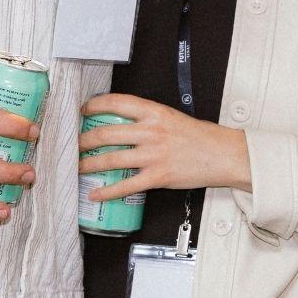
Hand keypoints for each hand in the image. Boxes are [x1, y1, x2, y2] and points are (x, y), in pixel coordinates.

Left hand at [78, 93, 251, 194]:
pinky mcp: (158, 176)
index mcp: (155, 112)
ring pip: (110, 159)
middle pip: (106, 133)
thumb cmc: (200, 137)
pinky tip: (95, 194)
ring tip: (77, 167)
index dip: (95, 105)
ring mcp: (153, 155)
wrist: (223, 155)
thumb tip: (121, 123)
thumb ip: (147, 119)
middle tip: (73, 145)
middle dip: (83, 140)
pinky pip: (126, 185)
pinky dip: (107, 192)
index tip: (83, 110)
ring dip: (89, 164)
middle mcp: (151, 131)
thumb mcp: (172, 118)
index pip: (117, 102)